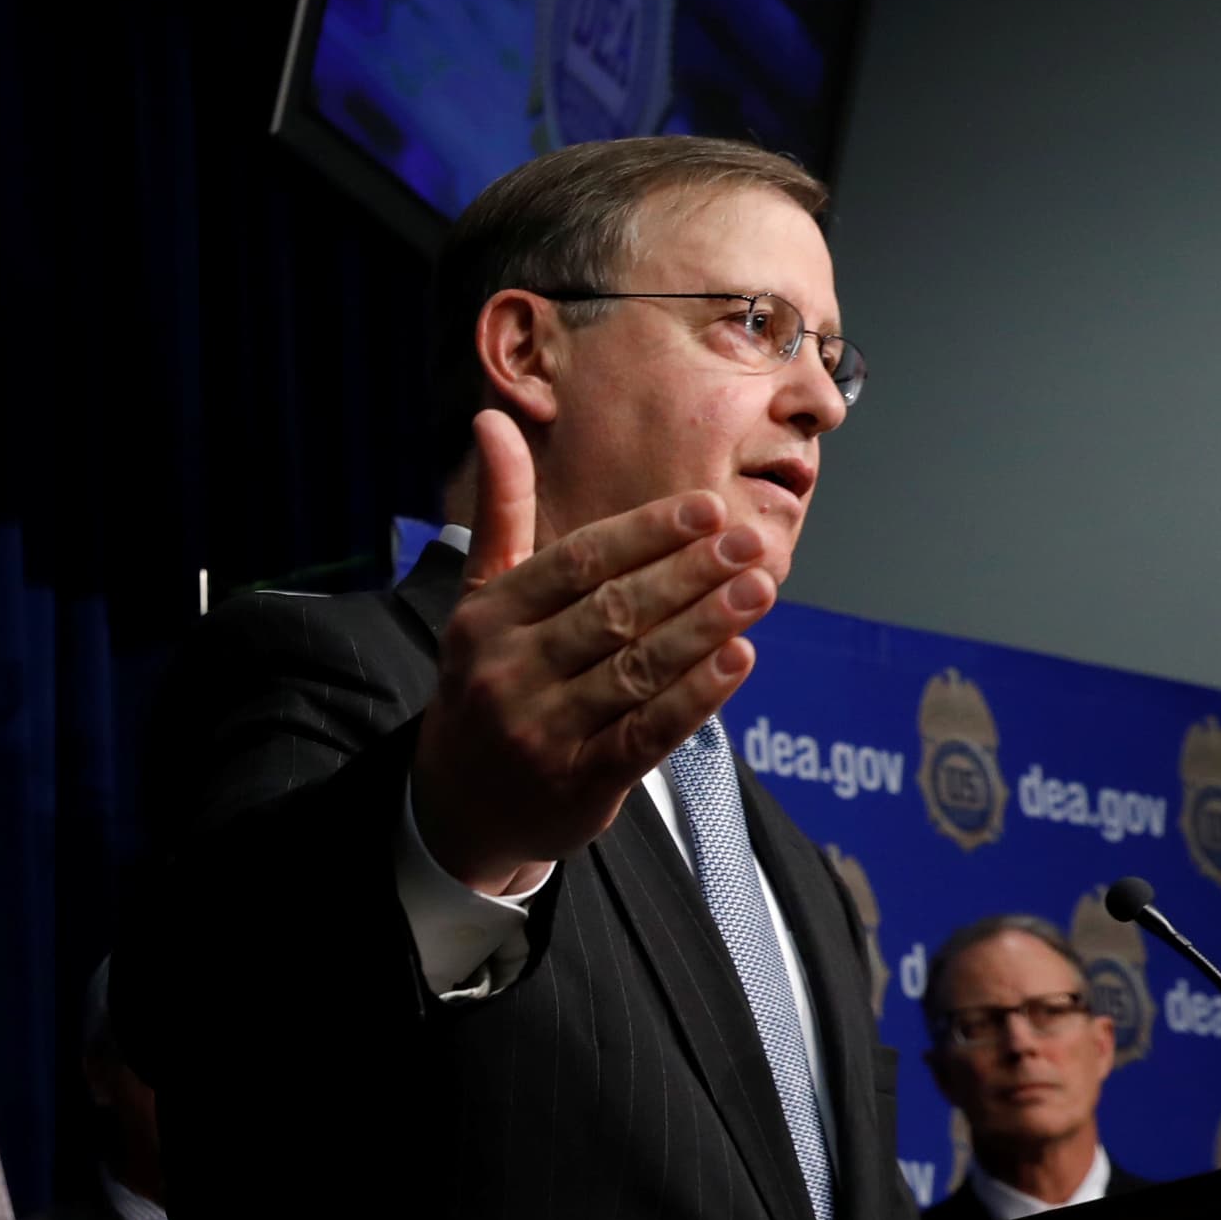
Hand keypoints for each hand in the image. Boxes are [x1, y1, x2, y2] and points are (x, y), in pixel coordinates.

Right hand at [412, 409, 777, 894]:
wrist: (460, 801)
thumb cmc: (486, 678)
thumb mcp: (482, 596)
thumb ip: (502, 511)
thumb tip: (492, 418)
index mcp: (487, 617)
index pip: (576, 562)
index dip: (645, 533)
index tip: (707, 508)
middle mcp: (507, 671)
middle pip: (613, 612)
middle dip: (688, 575)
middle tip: (751, 543)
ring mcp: (541, 731)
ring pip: (636, 670)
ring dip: (705, 627)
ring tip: (760, 590)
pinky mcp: (578, 783)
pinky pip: (647, 734)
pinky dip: (696, 697)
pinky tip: (739, 661)